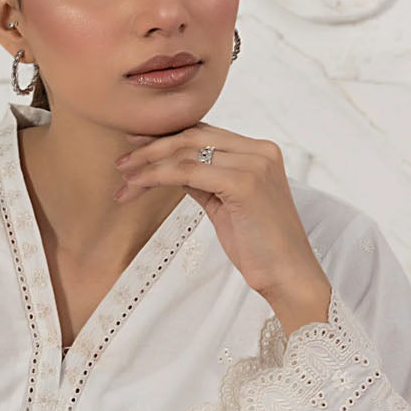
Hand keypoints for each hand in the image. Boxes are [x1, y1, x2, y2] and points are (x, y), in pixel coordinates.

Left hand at [114, 123, 326, 300]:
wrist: (288, 277)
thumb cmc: (260, 248)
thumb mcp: (226, 206)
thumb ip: (204, 182)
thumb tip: (172, 169)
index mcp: (260, 152)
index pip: (205, 133)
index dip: (167, 137)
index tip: (136, 146)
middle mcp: (260, 151)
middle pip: (193, 135)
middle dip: (152, 147)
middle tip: (122, 162)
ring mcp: (255, 164)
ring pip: (187, 151)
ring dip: (148, 162)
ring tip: (124, 177)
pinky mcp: (245, 182)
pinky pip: (188, 170)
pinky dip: (157, 175)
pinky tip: (138, 184)